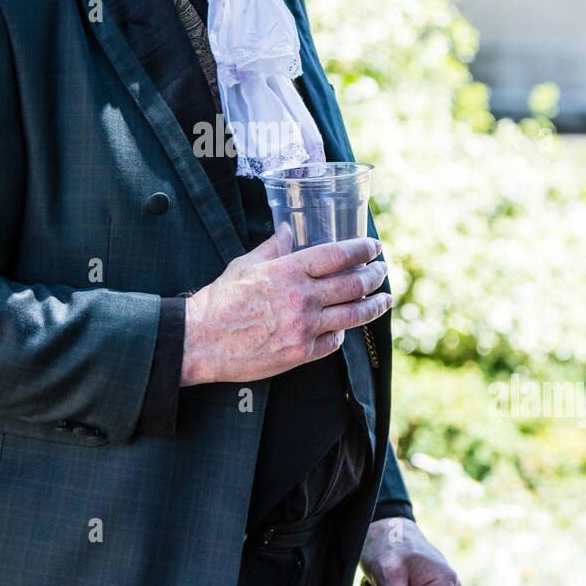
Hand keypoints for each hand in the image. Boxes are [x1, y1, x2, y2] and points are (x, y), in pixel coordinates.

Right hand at [179, 229, 391, 385]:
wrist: (200, 341)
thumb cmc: (219, 301)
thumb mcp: (244, 265)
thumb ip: (271, 247)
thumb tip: (287, 231)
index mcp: (288, 271)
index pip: (338, 255)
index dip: (362, 249)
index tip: (375, 247)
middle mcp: (302, 298)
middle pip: (354, 284)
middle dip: (375, 276)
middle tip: (382, 271)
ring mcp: (304, 328)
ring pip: (354, 315)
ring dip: (375, 305)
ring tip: (385, 300)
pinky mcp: (301, 354)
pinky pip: (334, 341)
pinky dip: (342, 333)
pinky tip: (344, 327)